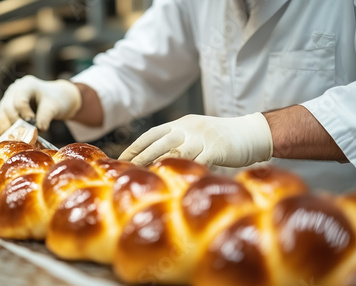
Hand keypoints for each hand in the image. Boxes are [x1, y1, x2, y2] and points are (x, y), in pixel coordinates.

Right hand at [0, 75, 80, 132]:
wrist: (55, 99)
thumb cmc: (55, 100)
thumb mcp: (54, 106)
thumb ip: (46, 117)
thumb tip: (38, 129)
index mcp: (26, 85)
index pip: (20, 100)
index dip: (24, 113)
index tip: (32, 123)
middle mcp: (13, 90)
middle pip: (8, 108)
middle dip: (16, 124)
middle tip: (25, 136)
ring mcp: (8, 100)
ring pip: (2, 116)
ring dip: (9, 130)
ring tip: (19, 140)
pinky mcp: (6, 110)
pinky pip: (3, 122)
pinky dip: (9, 131)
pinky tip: (16, 139)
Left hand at [118, 113, 272, 166]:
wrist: (252, 132)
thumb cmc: (221, 138)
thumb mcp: (195, 132)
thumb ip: (176, 141)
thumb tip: (152, 159)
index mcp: (180, 123)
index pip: (150, 134)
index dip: (134, 147)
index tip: (120, 160)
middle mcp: (188, 128)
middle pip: (158, 144)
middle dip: (140, 158)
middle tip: (125, 173)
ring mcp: (202, 137)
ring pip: (174, 152)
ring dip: (157, 166)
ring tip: (144, 179)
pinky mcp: (217, 147)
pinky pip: (198, 162)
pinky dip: (186, 172)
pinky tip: (175, 183)